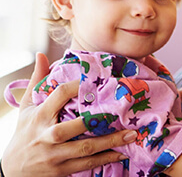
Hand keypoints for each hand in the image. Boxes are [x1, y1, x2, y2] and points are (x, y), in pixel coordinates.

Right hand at [2, 53, 136, 176]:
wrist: (11, 171)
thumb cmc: (24, 133)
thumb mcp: (26, 107)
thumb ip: (37, 80)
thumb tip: (41, 54)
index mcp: (40, 116)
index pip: (59, 96)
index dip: (76, 86)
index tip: (93, 79)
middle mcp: (48, 135)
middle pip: (76, 126)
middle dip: (100, 120)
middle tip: (123, 111)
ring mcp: (55, 154)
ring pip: (86, 147)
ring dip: (111, 141)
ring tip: (132, 134)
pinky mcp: (62, 169)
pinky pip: (87, 164)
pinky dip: (106, 159)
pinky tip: (122, 152)